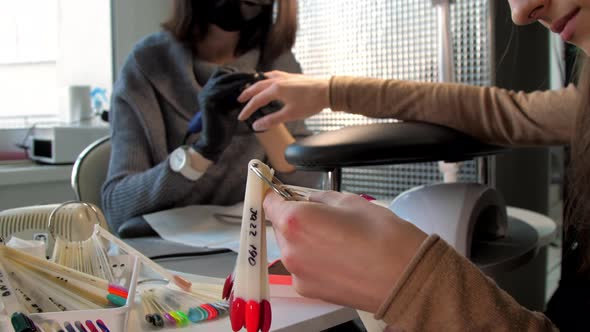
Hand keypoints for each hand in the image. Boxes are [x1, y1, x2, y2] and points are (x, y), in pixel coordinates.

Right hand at [192, 67, 259, 160]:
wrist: (215, 141)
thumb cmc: (225, 125)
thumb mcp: (232, 106)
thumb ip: (238, 95)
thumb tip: (252, 86)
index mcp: (210, 89)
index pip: (223, 72)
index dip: (237, 72)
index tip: (253, 74)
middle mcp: (205, 89)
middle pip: (222, 71)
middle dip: (239, 72)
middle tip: (255, 74)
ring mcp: (205, 94)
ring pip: (222, 78)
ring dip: (239, 77)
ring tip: (254, 79)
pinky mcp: (208, 101)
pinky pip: (223, 89)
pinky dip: (236, 86)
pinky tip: (248, 89)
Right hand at [237, 71, 329, 130]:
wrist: (328, 91)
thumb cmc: (310, 102)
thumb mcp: (290, 114)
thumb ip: (272, 120)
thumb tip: (256, 125)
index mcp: (276, 89)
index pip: (256, 100)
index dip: (247, 109)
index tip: (242, 117)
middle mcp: (278, 80)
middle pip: (257, 87)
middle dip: (247, 94)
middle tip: (239, 100)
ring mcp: (285, 76)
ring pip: (264, 78)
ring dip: (255, 84)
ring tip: (250, 89)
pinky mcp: (291, 76)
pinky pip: (273, 75)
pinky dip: (266, 78)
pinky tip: (268, 81)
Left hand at [263, 190, 426, 312]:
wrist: (406, 278)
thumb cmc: (385, 238)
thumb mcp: (351, 201)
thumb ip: (320, 198)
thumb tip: (310, 198)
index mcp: (296, 222)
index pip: (270, 203)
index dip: (277, 195)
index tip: (281, 192)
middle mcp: (291, 250)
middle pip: (281, 227)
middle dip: (297, 218)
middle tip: (326, 216)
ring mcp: (299, 274)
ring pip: (292, 248)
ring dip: (306, 240)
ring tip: (338, 238)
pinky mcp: (310, 290)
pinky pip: (304, 267)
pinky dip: (314, 260)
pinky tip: (340, 256)